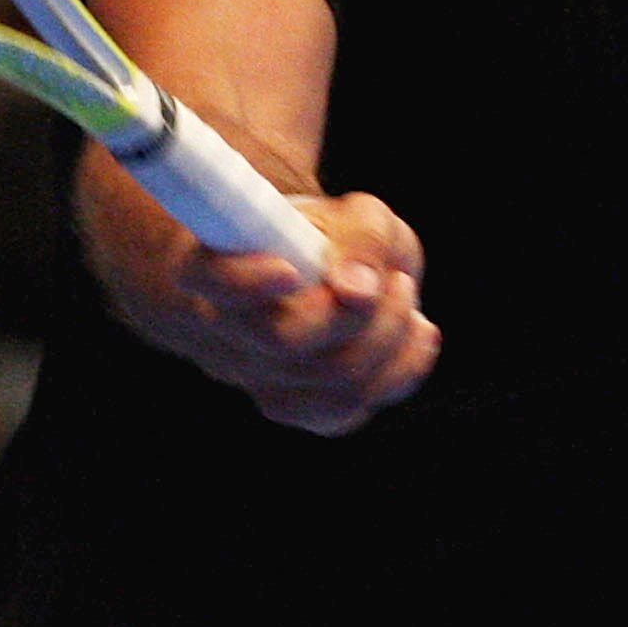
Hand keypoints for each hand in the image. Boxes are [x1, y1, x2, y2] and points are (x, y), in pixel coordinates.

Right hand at [155, 191, 439, 434]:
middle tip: (394, 279)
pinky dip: (398, 372)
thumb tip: (357, 289)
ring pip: (323, 384)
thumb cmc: (329, 239)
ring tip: (404, 292)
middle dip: (356, 312)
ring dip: (387, 336)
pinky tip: (420, 332)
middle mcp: (227, 331)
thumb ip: (362, 237)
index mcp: (219, 266)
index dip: (244, 280)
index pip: (206, 277)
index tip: (289, 270)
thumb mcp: (356, 214)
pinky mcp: (298, 408)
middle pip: (284, 340)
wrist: (319, 275)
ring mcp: (258, 378)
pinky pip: (345, 412)